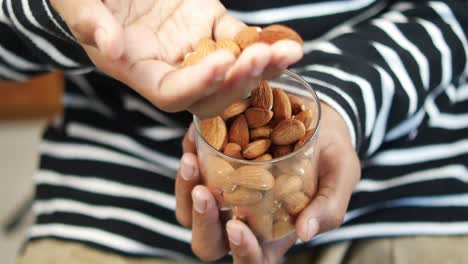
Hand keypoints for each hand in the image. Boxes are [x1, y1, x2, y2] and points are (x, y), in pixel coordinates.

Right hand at [51, 0, 302, 117]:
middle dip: (240, 80)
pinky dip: (263, 41)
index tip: (221, 64)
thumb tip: (110, 46)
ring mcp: (195, 49)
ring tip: (289, 52)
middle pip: (211, 92)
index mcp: (138, 70)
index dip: (196, 84)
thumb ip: (89, 22)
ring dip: (263, 65)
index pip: (171, 93)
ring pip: (233, 70)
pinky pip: (241, 39)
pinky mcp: (211, 25)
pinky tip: (287, 41)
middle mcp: (172, 68)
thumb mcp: (78, 2)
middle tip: (265, 58)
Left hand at [175, 103, 359, 261]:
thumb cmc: (331, 154)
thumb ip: (329, 207)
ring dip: (184, 190)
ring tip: (191, 160)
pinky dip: (188, 158)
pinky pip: (190, 174)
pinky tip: (192, 140)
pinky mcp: (214, 168)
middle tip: (203, 192)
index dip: (242, 252)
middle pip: (210, 242)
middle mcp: (244, 218)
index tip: (237, 226)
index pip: (253, 259)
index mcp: (274, 231)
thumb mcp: (341, 176)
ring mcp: (225, 194)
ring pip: (189, 211)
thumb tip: (305, 233)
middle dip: (202, 222)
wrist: (317, 120)